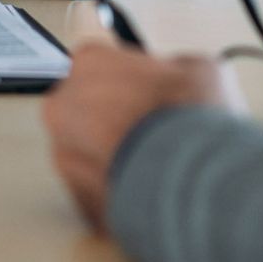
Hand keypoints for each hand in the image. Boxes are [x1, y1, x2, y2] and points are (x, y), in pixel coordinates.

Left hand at [42, 44, 240, 233]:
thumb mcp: (198, 68)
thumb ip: (171, 68)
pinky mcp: (78, 199)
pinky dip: (119, 188)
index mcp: (89, 63)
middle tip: (153, 130)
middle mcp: (64, 106)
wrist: (194, 182)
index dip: (130, 80)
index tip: (149, 92)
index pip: (101, 64)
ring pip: (89, 151)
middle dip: (115, 118)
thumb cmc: (191, 117)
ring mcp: (65, 155)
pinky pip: (98, 189)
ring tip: (156, 164)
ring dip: (115, 155)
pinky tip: (150, 189)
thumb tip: (175, 76)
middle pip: (88, 108)